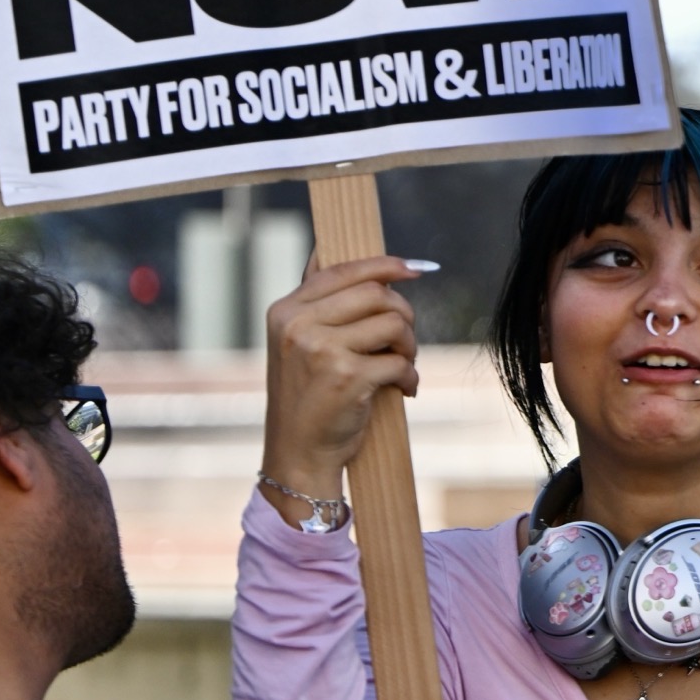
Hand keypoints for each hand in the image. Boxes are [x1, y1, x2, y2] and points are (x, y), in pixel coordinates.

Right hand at [261, 255, 427, 496]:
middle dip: (403, 314)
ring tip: (400, 365)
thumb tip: (329, 246)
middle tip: (403, 340)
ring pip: (393, 323)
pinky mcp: (347, 377)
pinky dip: (409, 377)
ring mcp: (321, 350)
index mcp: (285, 311)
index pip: (343, 270)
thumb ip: (317, 302)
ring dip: (408, 346)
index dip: (384, 265)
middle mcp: (298, 325)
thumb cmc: (308, 396)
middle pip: (376, 293)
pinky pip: (399, 361)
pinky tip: (401, 390)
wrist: (298, 453)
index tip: (414, 269)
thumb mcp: (297, 344)